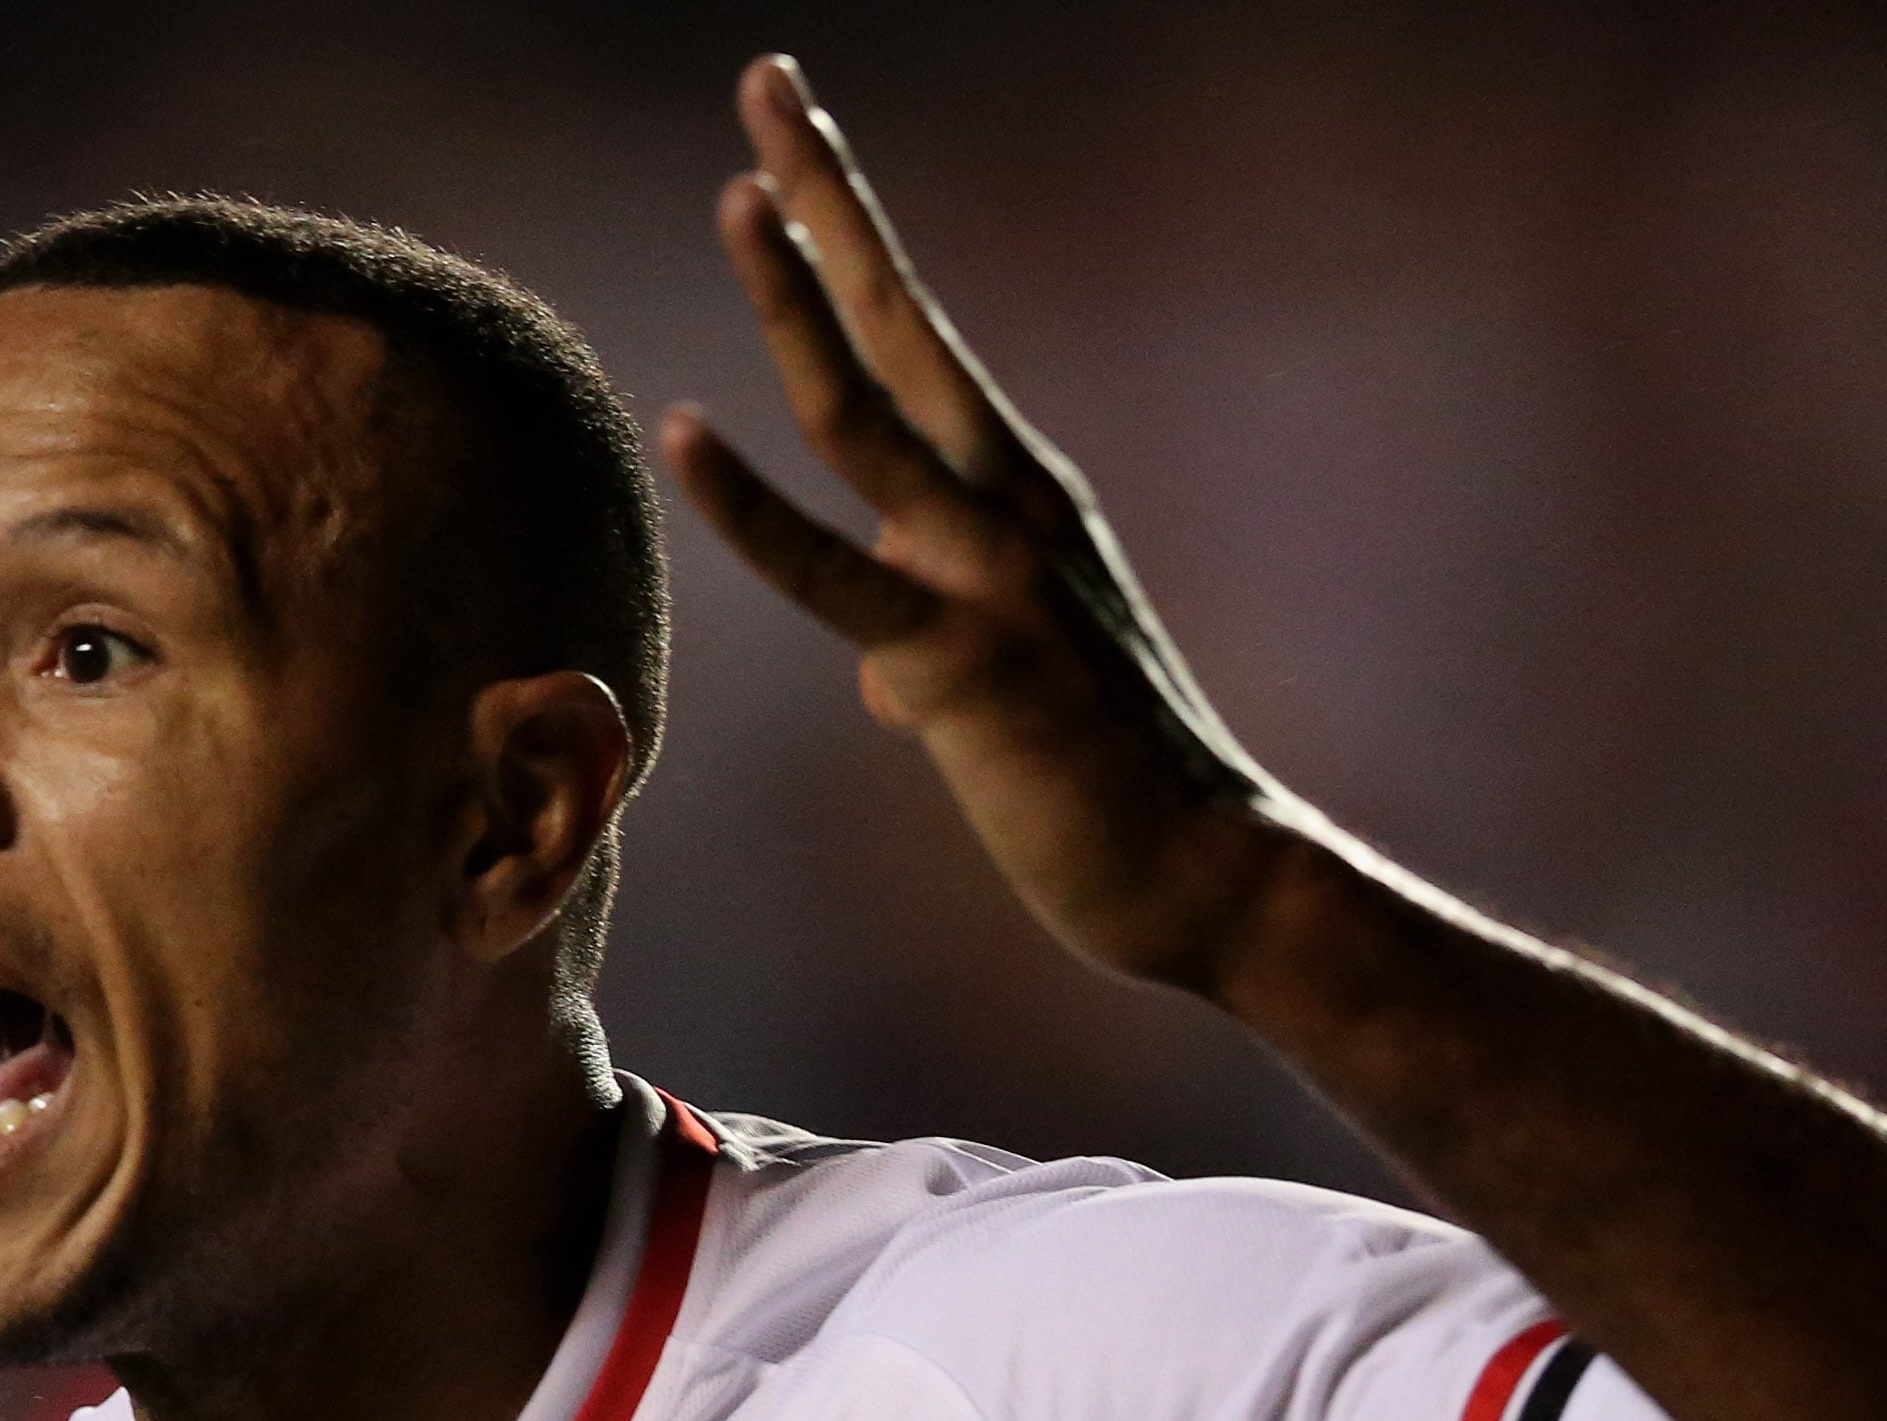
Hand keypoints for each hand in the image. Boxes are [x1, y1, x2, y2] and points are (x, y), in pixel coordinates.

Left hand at [663, 56, 1303, 995]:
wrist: (1201, 875)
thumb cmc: (1103, 786)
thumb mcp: (1006, 693)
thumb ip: (933, 660)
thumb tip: (884, 687)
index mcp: (1015, 491)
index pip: (913, 332)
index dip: (848, 229)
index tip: (789, 131)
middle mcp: (1007, 499)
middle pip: (895, 317)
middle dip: (827, 196)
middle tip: (766, 80)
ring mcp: (987, 571)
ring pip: (865, 412)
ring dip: (797, 299)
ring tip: (734, 197)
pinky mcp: (958, 659)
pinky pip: (835, 573)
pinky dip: (752, 505)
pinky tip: (686, 430)